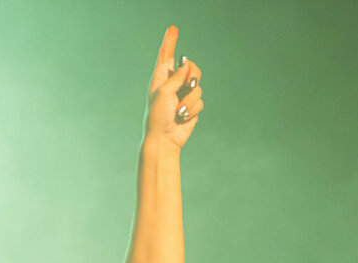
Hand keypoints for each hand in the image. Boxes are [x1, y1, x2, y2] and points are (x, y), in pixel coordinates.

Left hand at [145, 25, 203, 149]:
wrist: (165, 139)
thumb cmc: (157, 116)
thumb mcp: (163, 93)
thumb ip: (176, 77)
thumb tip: (186, 63)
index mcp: (161, 78)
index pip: (166, 56)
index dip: (170, 42)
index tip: (173, 28)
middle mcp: (174, 84)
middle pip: (191, 68)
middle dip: (192, 75)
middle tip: (189, 83)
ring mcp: (184, 95)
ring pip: (197, 86)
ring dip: (189, 100)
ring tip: (179, 111)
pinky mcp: (192, 106)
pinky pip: (200, 101)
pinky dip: (192, 110)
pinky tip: (183, 118)